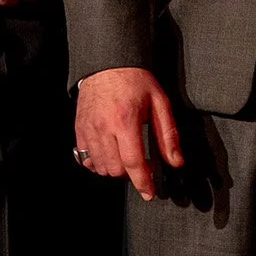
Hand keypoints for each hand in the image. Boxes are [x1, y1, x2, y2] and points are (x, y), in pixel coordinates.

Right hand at [74, 66, 184, 200]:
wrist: (107, 62)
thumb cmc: (134, 79)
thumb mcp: (160, 102)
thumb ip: (168, 134)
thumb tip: (176, 161)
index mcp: (125, 121)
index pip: (133, 163)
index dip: (143, 182)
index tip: (149, 192)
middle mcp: (104, 127)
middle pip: (115, 169)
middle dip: (130, 174)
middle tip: (141, 165)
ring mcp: (88, 129)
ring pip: (99, 167)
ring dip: (114, 169)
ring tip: (124, 158)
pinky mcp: (79, 128)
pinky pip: (84, 157)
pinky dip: (96, 163)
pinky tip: (108, 154)